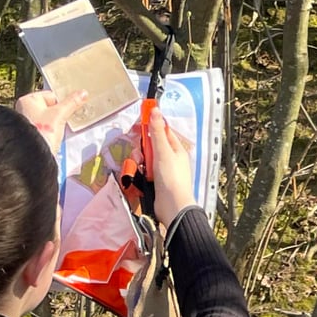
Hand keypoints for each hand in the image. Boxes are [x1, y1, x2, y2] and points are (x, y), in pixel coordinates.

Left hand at [16, 88, 87, 151]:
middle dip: (58, 115)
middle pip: (49, 108)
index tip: (68, 111)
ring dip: (54, 125)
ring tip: (57, 132)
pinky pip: (44, 130)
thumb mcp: (60, 115)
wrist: (33, 157)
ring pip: (47, 120)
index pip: (51, 96)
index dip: (61, 104)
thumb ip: (71, 103)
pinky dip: (50, 133)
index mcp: (28, 100)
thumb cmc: (41, 132)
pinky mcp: (30, 136)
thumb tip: (83, 93)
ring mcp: (26, 124)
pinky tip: (52, 138)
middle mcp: (24, 110)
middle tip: (63, 122)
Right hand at [148, 111, 195, 227]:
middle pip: (152, 146)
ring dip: (141, 162)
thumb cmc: (172, 179)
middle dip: (143, 148)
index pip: (163, 131)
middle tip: (141, 153)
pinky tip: (141, 177)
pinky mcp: (157, 183)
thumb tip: (156, 110)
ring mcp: (163, 171)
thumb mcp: (163, 151)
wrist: (172, 207)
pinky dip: (141, 173)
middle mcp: (170, 159)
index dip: (151, 126)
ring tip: (142, 168)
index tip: (139, 124)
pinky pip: (145, 172)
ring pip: (147, 159)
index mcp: (176, 149)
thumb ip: (157, 132)